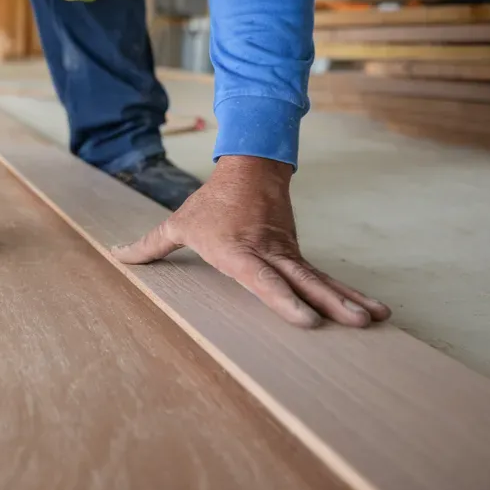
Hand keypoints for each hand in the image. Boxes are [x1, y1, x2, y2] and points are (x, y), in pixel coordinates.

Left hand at [112, 155, 389, 327]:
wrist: (251, 168)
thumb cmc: (211, 203)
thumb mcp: (178, 223)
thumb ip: (149, 245)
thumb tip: (115, 255)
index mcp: (237, 250)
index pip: (263, 278)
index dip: (282, 299)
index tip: (306, 319)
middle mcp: (268, 254)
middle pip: (301, 280)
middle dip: (329, 302)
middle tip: (354, 322)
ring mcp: (287, 254)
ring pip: (320, 279)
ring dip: (348, 299)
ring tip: (374, 319)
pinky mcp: (299, 255)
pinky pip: (325, 277)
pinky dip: (350, 292)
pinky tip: (373, 310)